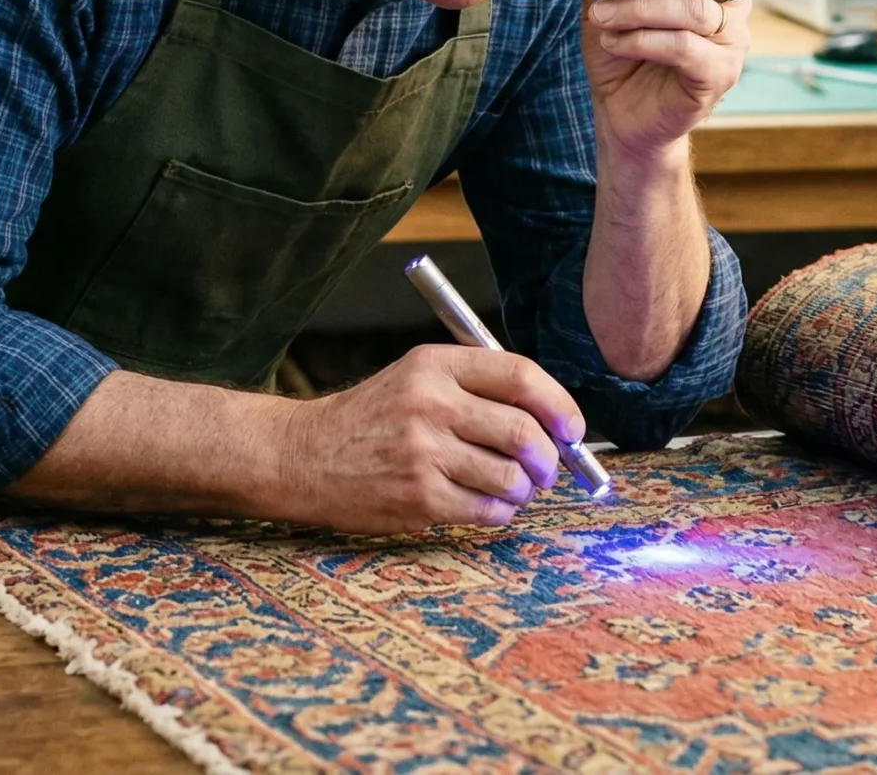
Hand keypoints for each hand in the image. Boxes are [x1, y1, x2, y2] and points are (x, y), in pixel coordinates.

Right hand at [272, 343, 584, 533]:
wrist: (304, 456)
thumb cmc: (372, 419)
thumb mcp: (417, 378)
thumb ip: (479, 389)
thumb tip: (554, 422)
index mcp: (435, 364)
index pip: (520, 376)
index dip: (559, 405)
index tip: (572, 429)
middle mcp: (430, 404)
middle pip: (523, 431)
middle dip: (548, 458)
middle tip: (546, 468)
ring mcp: (423, 453)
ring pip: (511, 477)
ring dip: (523, 490)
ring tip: (510, 488)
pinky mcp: (418, 497)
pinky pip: (487, 510)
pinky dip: (499, 512)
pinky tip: (484, 504)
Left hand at [580, 0, 750, 158]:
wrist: (623, 111)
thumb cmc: (624, 51)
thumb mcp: (605, 1)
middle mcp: (729, 4)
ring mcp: (730, 41)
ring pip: (693, 8)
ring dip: (639, 9)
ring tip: (603, 16)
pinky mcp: (720, 74)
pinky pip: (685, 47)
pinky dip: (642, 40)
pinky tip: (615, 43)